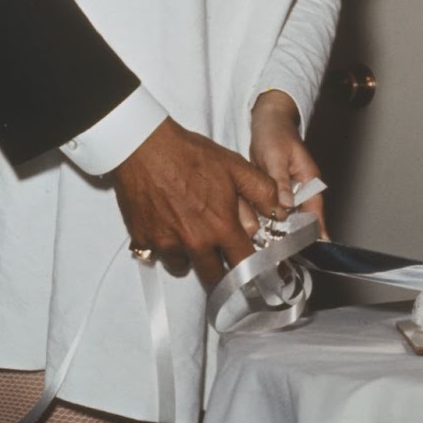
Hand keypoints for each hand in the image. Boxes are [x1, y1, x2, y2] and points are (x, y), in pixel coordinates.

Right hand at [110, 117, 280, 288]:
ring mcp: (166, 244)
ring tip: (191, 235)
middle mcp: (195, 242)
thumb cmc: (192, 155)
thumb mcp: (236, 166)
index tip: (254, 271)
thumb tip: (279, 210)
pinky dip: (164, 246)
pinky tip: (167, 226)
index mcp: (221, 227)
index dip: (252, 269)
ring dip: (190, 257)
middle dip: (220, 271)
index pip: (244, 264)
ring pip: (183, 266)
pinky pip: (157, 255)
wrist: (145, 146)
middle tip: (221, 257)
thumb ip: (262, 190)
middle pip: (213, 276)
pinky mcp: (143, 240)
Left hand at [249, 90, 326, 238]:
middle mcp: (302, 189)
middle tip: (288, 257)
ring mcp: (290, 192)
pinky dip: (271, 222)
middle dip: (297, 237)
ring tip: (276, 252)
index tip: (317, 248)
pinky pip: (277, 212)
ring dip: (283, 232)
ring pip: (289, 218)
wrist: (267, 122)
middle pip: (303, 219)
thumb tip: (286, 205)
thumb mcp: (275, 156)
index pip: (315, 210)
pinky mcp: (277, 193)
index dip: (316, 230)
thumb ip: (280, 181)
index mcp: (309, 179)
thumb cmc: (274, 134)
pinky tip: (262, 234)